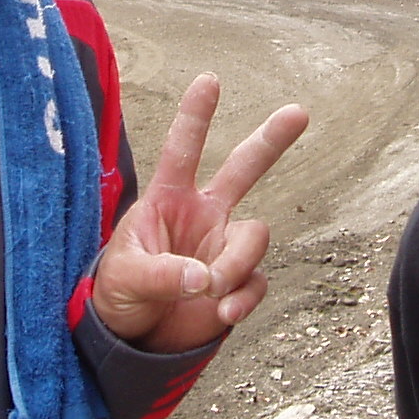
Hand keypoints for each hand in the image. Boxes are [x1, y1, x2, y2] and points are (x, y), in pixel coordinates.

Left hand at [92, 73, 308, 353]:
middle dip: (272, 140)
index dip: (195, 116)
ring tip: (209, 291)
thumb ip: (162, 273)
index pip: (183, 150)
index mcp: (168, 199)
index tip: (209, 79)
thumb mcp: (125, 277)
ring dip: (235, 264)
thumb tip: (205, 278)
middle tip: (299, 112)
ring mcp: (224, 246)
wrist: (133, 338)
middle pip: (244, 168)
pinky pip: (257, 281)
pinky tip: (223, 312)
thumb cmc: (119, 292)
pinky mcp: (237, 282)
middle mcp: (203, 214)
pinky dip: (244, 298)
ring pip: (255, 236)